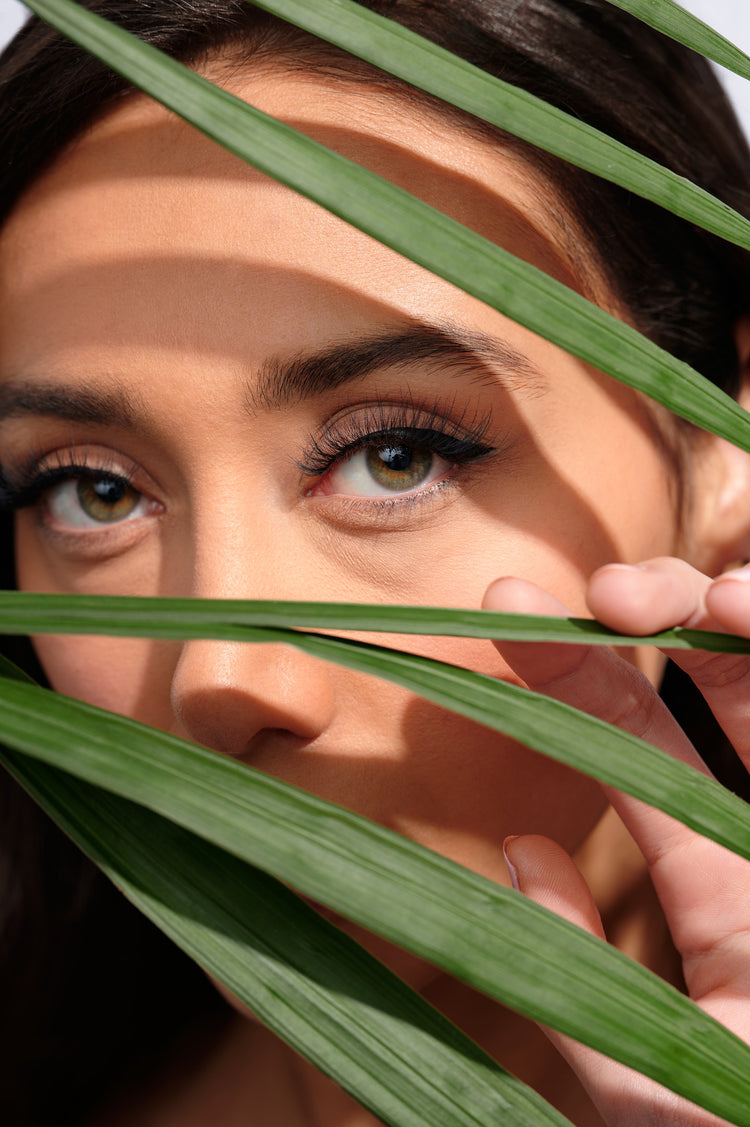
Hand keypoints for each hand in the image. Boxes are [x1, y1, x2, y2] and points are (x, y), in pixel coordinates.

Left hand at [484, 557, 749, 1126]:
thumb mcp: (639, 1087)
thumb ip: (579, 974)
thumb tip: (527, 850)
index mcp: (735, 902)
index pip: (653, 760)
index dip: (585, 682)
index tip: (509, 617)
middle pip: (734, 699)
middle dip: (671, 619)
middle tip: (603, 590)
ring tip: (710, 595)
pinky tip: (743, 610)